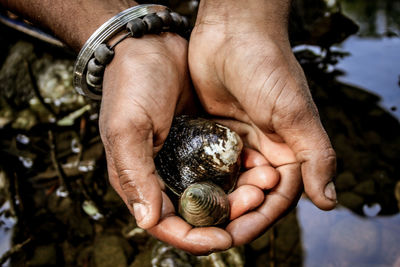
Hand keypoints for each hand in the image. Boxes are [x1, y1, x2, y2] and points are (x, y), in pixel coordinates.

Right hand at [99, 33, 265, 254]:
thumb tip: (148, 221)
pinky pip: (226, 166)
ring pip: (217, 192)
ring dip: (240, 194)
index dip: (195, 237)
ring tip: (264, 183)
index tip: (224, 238)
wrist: (151, 46)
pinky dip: (242, 170)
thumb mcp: (127, 127)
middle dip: (227, 215)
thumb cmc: (131, 84)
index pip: (167, 224)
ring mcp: (186, 159)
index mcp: (140, 179)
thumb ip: (136, 174)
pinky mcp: (203, 142)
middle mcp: (164, 175)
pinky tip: (260, 164)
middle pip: (197, 213)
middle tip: (254, 201)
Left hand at [188, 0, 336, 245]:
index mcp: (289, 150)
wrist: (232, 32)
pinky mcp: (216, 133)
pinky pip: (209, 163)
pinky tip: (185, 189)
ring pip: (228, 182)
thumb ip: (314, 156)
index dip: (258, 218)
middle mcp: (265, 149)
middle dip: (233, 211)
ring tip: (196, 210)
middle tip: (211, 221)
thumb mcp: (294, 112)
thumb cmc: (267, 67)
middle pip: (251, 194)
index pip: (278, 197)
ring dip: (215, 198)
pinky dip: (201, 178)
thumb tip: (329, 202)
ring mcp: (238, 142)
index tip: (234, 234)